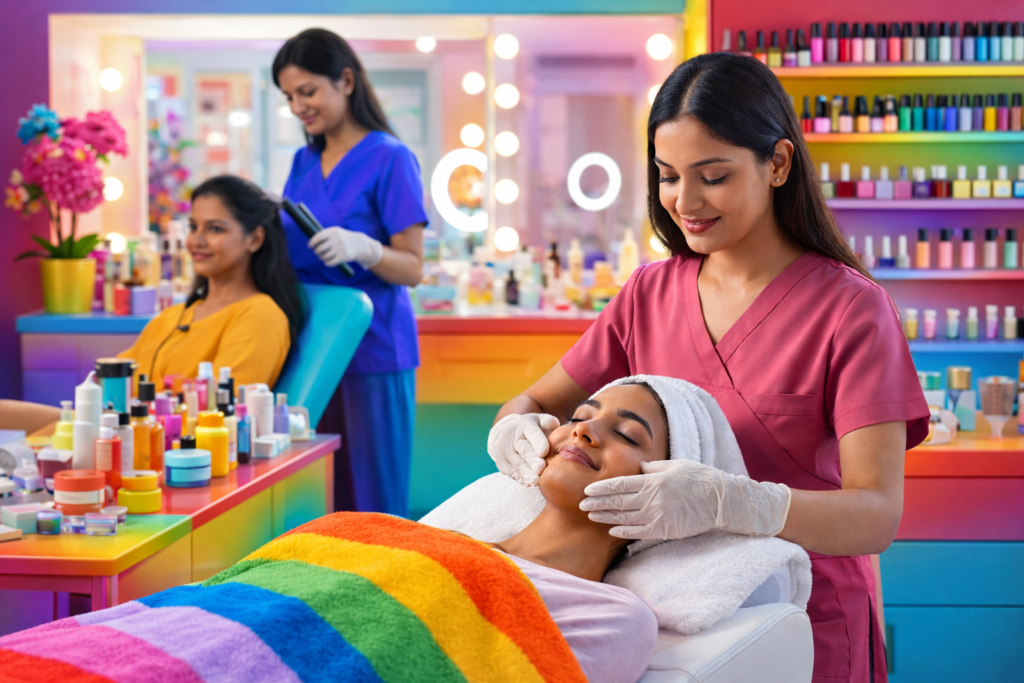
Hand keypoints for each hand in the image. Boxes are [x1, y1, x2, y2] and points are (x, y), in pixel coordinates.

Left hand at [308, 226, 383, 268]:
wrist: (360, 244)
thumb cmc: (344, 238)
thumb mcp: (336, 232)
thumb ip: (325, 235)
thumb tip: (312, 242)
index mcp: (334, 231)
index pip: (319, 237)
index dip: (312, 242)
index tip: (310, 246)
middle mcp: (337, 239)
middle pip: (320, 248)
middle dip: (317, 252)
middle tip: (317, 252)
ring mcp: (340, 248)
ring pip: (324, 256)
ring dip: (322, 258)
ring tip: (323, 257)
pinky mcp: (343, 257)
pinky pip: (330, 262)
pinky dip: (327, 263)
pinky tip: (327, 262)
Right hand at [487, 413, 560, 485]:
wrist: (504, 432)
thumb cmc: (529, 429)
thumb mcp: (538, 420)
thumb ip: (548, 422)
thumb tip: (555, 424)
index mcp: (525, 425)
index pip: (532, 433)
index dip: (538, 442)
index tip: (544, 452)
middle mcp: (512, 437)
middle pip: (524, 450)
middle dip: (532, 460)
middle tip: (541, 469)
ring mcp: (504, 450)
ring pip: (517, 464)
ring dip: (527, 473)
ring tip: (536, 481)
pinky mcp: (501, 463)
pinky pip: (511, 472)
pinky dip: (520, 478)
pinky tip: (529, 483)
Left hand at [580, 458, 791, 539]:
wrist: (722, 500)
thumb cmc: (700, 478)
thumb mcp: (675, 465)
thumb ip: (654, 468)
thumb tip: (638, 467)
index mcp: (654, 480)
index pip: (620, 484)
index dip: (601, 488)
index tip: (587, 490)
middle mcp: (653, 498)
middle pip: (618, 502)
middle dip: (597, 503)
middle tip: (581, 504)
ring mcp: (658, 516)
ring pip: (625, 518)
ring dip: (606, 518)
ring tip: (591, 516)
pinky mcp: (666, 530)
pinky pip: (639, 532)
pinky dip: (624, 532)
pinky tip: (612, 531)